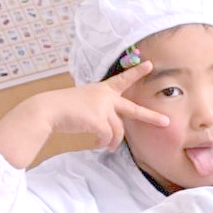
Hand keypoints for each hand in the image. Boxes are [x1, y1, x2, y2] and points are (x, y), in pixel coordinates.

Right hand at [50, 60, 174, 147]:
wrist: (46, 111)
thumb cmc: (63, 110)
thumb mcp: (85, 105)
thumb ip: (102, 114)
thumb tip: (111, 137)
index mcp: (102, 90)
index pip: (122, 80)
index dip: (136, 72)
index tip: (149, 64)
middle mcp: (105, 97)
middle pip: (133, 110)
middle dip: (151, 117)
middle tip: (166, 122)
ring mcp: (103, 108)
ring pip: (118, 131)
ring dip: (113, 142)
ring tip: (106, 147)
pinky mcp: (99, 120)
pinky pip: (107, 137)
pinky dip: (102, 144)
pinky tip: (96, 144)